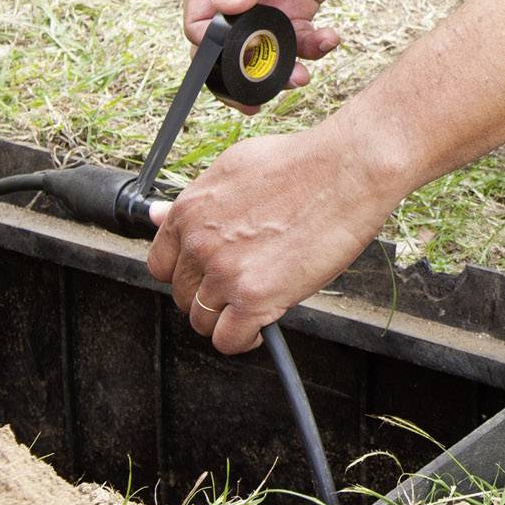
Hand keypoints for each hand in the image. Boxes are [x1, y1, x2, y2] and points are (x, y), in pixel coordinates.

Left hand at [146, 117, 401, 352]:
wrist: (347, 169)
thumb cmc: (301, 164)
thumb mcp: (233, 169)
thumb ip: (193, 200)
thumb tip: (156, 215)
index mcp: (189, 211)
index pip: (161, 265)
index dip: (187, 274)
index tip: (208, 276)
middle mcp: (199, 243)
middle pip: (183, 296)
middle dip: (211, 295)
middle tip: (243, 285)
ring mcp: (225, 272)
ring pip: (203, 321)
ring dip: (227, 318)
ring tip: (255, 304)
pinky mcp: (254, 298)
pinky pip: (229, 340)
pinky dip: (244, 339)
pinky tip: (262, 325)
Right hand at [185, 0, 365, 82]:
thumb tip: (224, 8)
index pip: (197, 20)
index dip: (210, 49)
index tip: (234, 66)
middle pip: (228, 45)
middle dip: (245, 71)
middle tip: (263, 97)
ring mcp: (266, 0)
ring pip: (265, 48)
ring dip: (283, 65)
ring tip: (304, 74)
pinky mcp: (297, 4)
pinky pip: (299, 38)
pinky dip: (312, 46)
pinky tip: (330, 39)